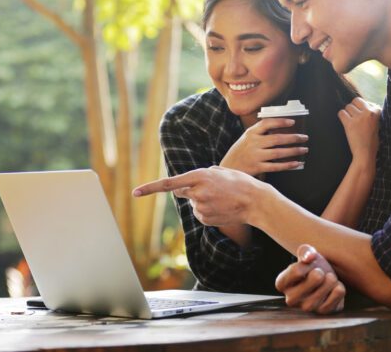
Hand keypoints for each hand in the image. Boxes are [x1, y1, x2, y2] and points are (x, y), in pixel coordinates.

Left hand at [133, 166, 267, 226]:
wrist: (255, 201)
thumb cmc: (239, 182)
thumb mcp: (219, 171)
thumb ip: (200, 175)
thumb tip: (186, 184)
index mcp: (199, 176)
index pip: (169, 184)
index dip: (150, 188)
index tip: (135, 193)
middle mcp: (197, 192)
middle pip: (181, 192)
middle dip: (188, 189)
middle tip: (210, 188)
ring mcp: (201, 207)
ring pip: (192, 203)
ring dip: (202, 200)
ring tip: (221, 198)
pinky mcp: (205, 219)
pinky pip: (200, 213)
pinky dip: (208, 210)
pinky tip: (221, 207)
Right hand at [220, 118, 308, 174]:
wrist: (227, 168)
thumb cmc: (240, 152)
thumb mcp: (246, 138)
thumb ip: (260, 133)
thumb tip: (281, 129)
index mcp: (250, 133)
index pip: (267, 123)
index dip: (281, 122)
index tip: (292, 122)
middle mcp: (253, 143)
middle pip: (276, 139)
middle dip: (293, 138)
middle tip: (304, 137)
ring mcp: (255, 156)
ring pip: (278, 153)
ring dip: (293, 151)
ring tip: (303, 149)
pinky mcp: (257, 168)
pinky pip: (275, 166)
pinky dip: (287, 165)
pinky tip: (296, 163)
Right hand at [275, 245, 345, 313]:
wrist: (323, 279)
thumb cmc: (310, 266)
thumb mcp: (306, 254)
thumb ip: (305, 251)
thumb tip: (310, 257)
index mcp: (281, 284)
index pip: (297, 270)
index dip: (308, 262)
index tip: (308, 264)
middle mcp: (291, 300)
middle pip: (315, 278)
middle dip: (321, 271)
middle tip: (319, 272)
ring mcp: (307, 308)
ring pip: (327, 287)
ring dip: (331, 279)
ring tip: (328, 278)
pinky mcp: (323, 312)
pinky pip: (337, 295)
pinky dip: (339, 288)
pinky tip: (334, 287)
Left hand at [338, 98, 380, 159]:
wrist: (365, 153)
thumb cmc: (372, 141)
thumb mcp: (377, 125)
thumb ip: (372, 115)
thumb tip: (363, 105)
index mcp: (376, 112)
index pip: (367, 102)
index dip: (363, 108)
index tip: (362, 117)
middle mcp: (368, 112)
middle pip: (356, 100)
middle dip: (354, 107)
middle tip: (354, 116)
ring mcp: (358, 117)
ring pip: (348, 106)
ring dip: (348, 113)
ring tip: (351, 122)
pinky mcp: (349, 123)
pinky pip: (341, 113)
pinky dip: (342, 117)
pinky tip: (345, 123)